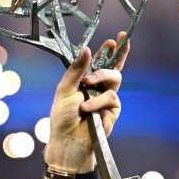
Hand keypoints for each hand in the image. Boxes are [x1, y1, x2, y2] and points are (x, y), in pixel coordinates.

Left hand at [44, 32, 129, 171]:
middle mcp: (99, 87)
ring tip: (87, 86)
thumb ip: (77, 69)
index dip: (110, 51)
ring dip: (100, 79)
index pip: (100, 61)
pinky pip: (111, 97)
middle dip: (115, 56)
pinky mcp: (113, 109)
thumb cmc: (63, 116)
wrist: (68, 139)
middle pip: (114, 67)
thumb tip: (87, 48)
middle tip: (112, 44)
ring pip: (114, 78)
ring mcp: (107, 97)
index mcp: (86, 79)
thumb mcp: (65, 88)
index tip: (115, 38)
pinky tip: (87, 109)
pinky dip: (98, 101)